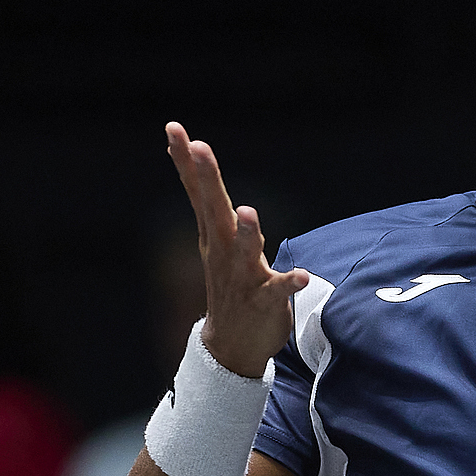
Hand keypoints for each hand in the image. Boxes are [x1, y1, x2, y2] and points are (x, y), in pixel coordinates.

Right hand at [164, 121, 307, 377]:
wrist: (231, 346)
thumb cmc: (231, 285)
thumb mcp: (217, 242)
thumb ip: (213, 206)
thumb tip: (198, 165)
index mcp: (215, 236)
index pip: (199, 193)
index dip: (187, 162)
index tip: (174, 129)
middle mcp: (224, 252)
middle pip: (215, 211)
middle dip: (207, 179)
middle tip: (200, 147)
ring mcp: (243, 277)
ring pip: (243, 251)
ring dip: (246, 233)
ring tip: (248, 211)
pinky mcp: (264, 302)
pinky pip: (277, 291)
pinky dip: (289, 283)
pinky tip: (301, 275)